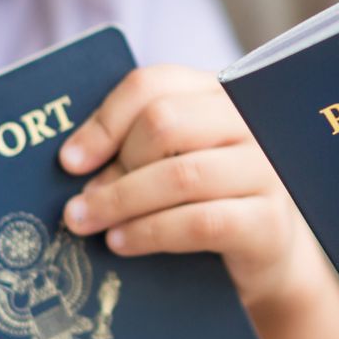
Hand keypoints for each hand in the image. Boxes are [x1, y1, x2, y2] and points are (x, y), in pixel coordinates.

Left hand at [57, 64, 315, 307]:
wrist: (265, 255)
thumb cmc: (206, 199)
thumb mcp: (172, 161)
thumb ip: (136, 147)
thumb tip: (76, 163)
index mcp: (218, 94)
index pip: (155, 84)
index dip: (106, 120)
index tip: (69, 161)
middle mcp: (248, 122)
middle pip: (166, 122)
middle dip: (114, 166)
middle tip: (79, 203)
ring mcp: (264, 170)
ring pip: (180, 175)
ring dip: (122, 202)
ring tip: (86, 224)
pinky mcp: (268, 221)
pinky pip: (200, 222)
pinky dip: (151, 232)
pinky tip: (122, 242)